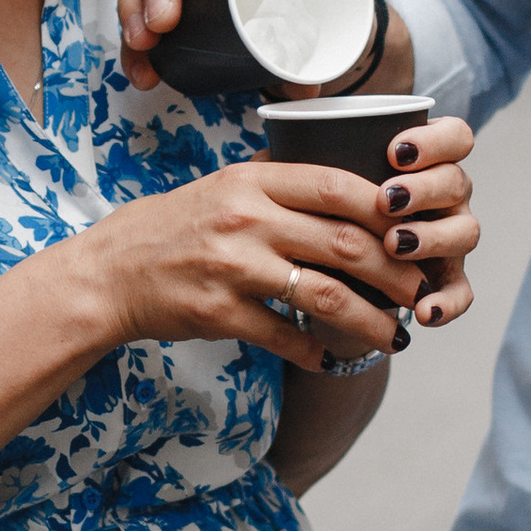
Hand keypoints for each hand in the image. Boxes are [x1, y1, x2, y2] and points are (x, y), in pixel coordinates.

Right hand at [75, 118, 478, 366]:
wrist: (110, 272)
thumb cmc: (173, 226)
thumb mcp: (221, 185)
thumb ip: (277, 178)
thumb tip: (340, 171)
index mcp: (252, 181)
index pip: (337, 186)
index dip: (386, 208)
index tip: (414, 228)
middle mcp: (246, 220)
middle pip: (345, 243)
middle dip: (395, 270)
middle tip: (420, 289)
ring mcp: (232, 268)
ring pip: (325, 295)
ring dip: (370, 320)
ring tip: (395, 335)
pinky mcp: (219, 313)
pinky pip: (283, 337)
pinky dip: (313, 352)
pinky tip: (330, 359)